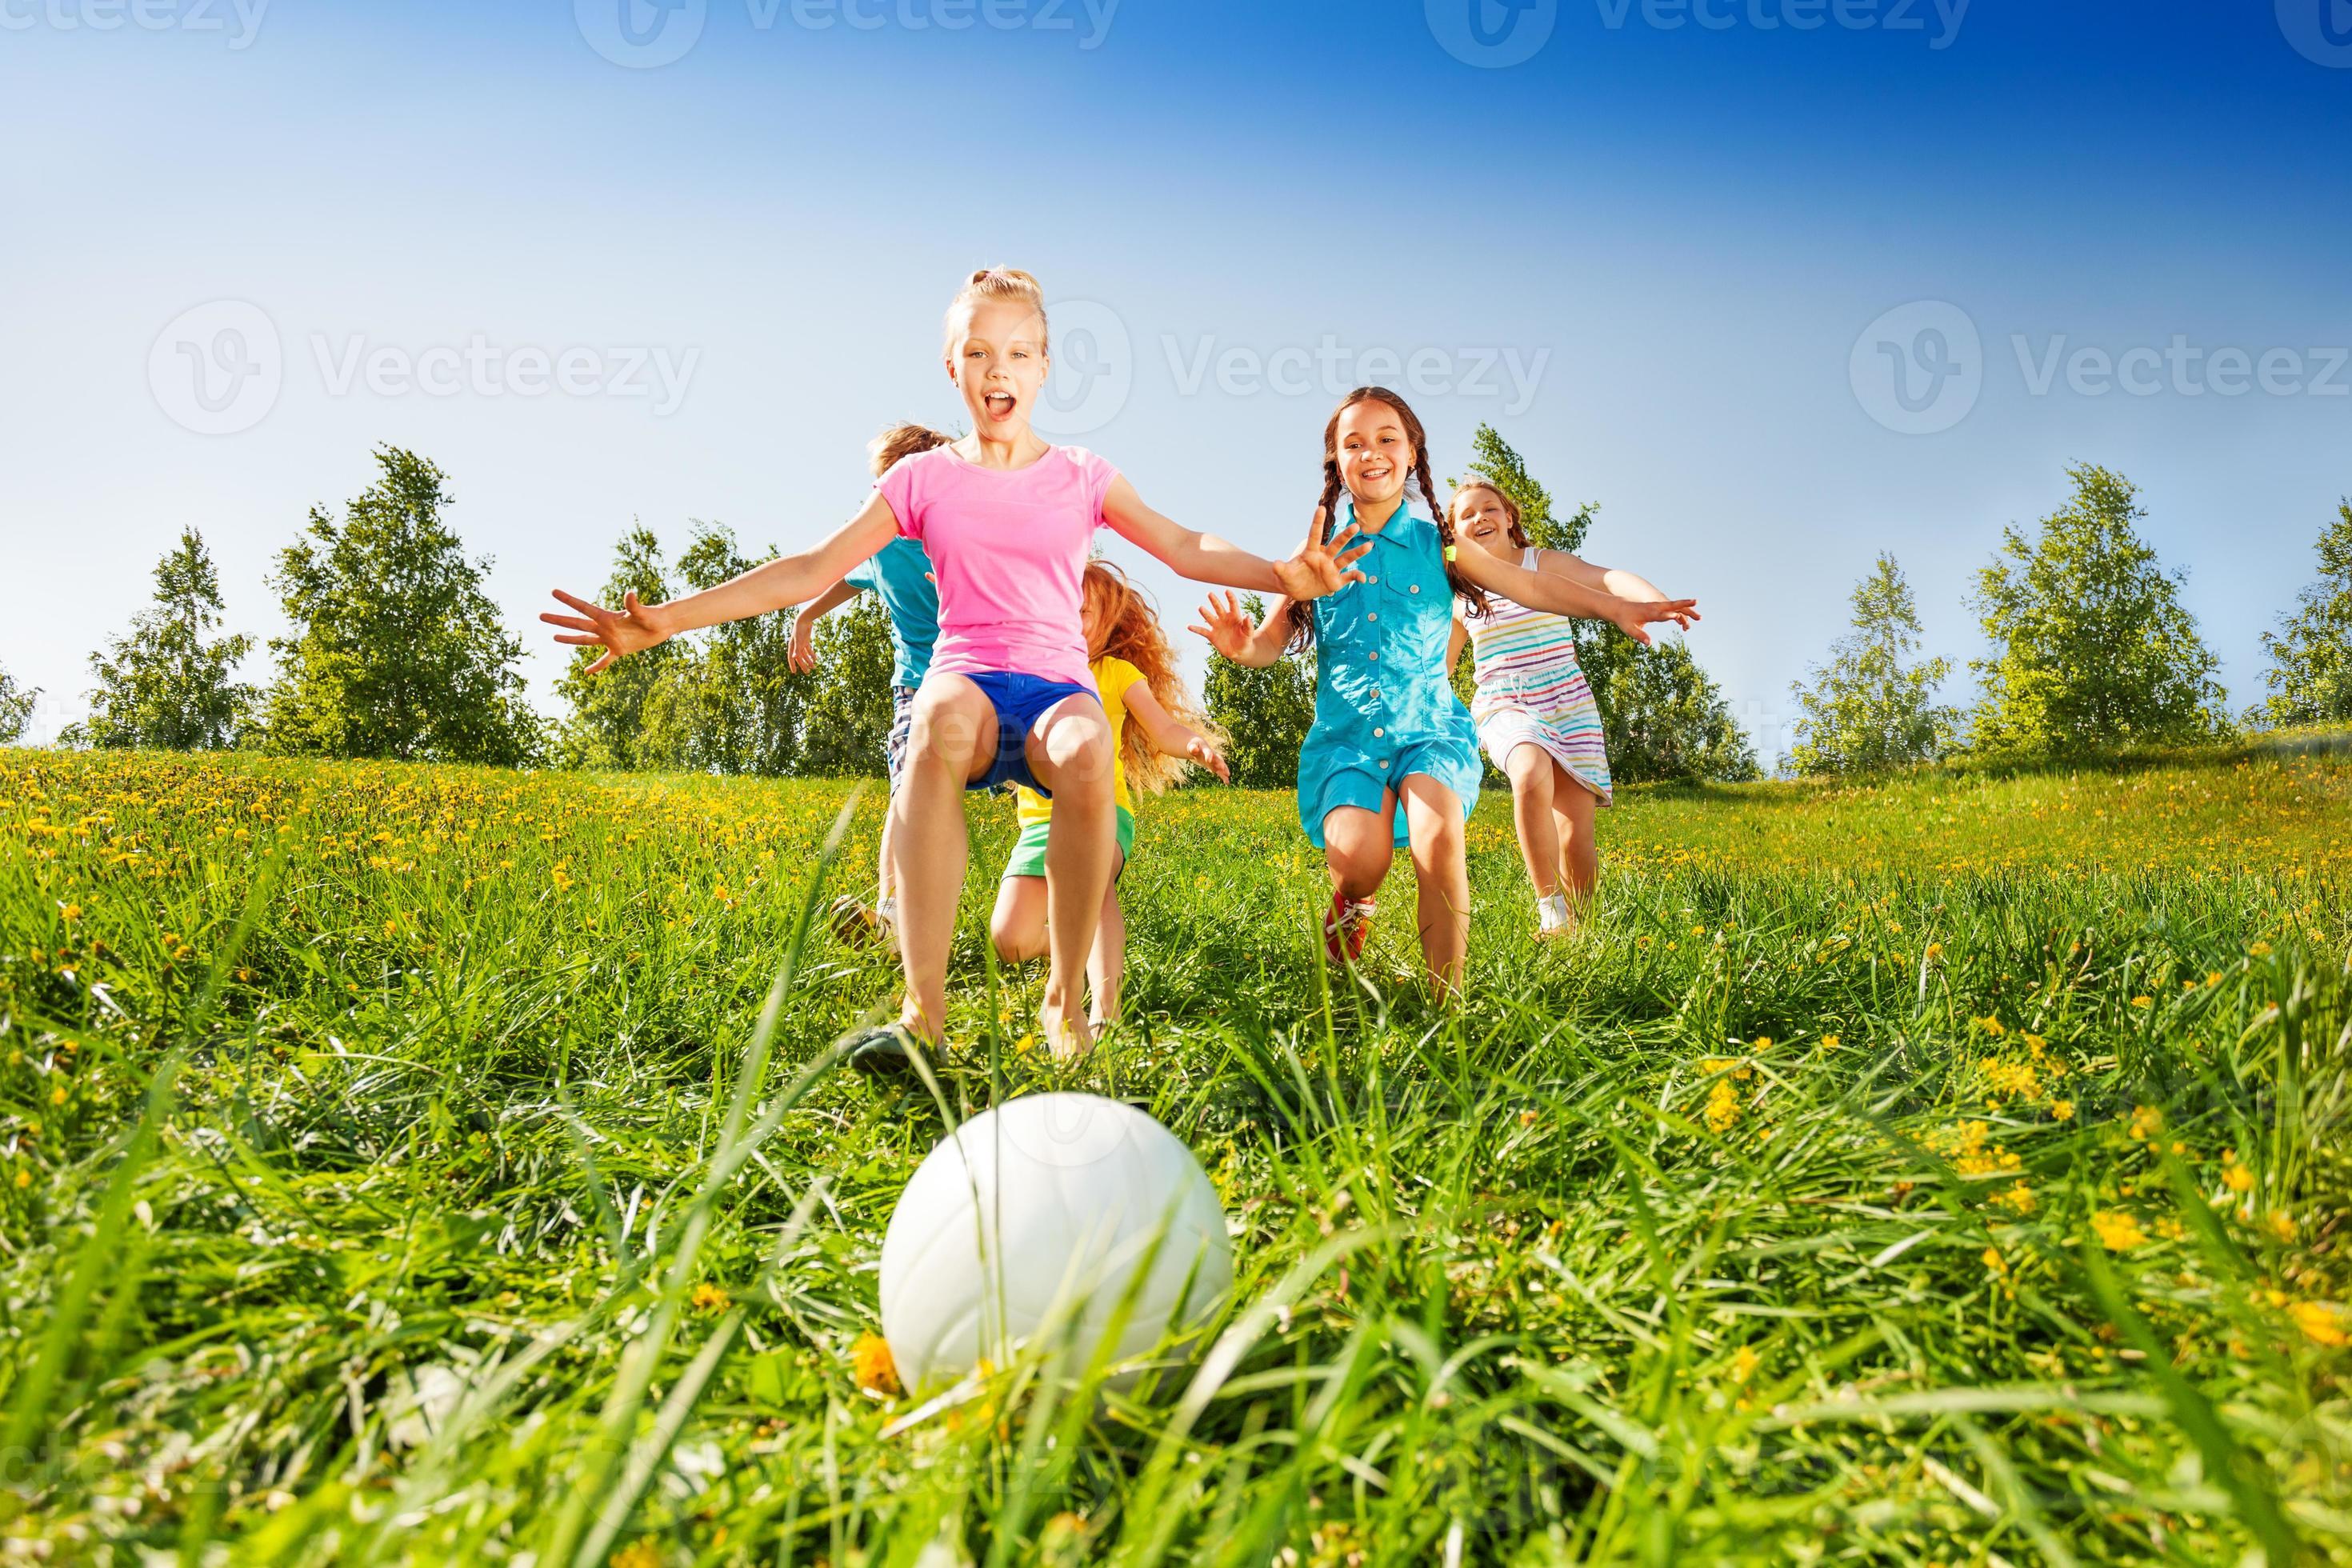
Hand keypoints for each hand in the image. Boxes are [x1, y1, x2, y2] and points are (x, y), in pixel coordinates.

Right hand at [542, 589, 671, 674]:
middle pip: (577, 624)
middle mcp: (605, 627)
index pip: (583, 608)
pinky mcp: (619, 650)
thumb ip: (634, 605)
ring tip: (553, 637)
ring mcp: (610, 639)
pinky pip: (605, 660)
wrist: (663, 625)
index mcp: (607, 617)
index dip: (568, 600)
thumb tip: (630, 593)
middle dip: (559, 620)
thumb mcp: (643, 612)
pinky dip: (597, 667)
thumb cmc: (654, 617)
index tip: (553, 592)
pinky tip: (586, 673)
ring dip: (570, 639)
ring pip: (585, 640)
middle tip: (541, 615)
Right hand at [788, 612, 817, 673]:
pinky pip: (808, 650)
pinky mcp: (806, 641)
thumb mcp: (799, 640)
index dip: (792, 665)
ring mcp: (801, 643)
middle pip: (799, 658)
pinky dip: (812, 654)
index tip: (794, 672)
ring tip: (814, 667)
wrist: (804, 620)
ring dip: (809, 661)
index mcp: (792, 646)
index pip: (791, 658)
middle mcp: (795, 646)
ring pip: (805, 655)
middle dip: (803, 665)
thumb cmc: (799, 630)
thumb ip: (797, 649)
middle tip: (808, 672)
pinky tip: (815, 659)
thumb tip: (794, 658)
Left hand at [1185, 735, 1230, 783]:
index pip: (1208, 752)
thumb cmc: (1195, 746)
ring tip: (1228, 775)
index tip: (1208, 760)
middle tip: (1222, 767)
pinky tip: (1227, 782)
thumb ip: (1192, 748)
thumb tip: (1194, 749)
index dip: (1208, 755)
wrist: (1200, 746)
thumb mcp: (1192, 746)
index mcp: (1206, 749)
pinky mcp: (1214, 766)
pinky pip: (1220, 771)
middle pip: (1218, 758)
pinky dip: (1223, 776)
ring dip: (1224, 770)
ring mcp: (1214, 760)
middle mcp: (1212, 755)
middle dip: (1220, 763)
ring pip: (1221, 765)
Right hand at [1187, 590, 1259, 660]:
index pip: (1232, 604)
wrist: (1239, 652)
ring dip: (1205, 613)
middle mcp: (1224, 618)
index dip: (1230, 597)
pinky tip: (1189, 626)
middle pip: (1218, 607)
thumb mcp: (1249, 633)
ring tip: (1200, 607)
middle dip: (1214, 601)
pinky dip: (1196, 629)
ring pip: (1209, 617)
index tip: (1227, 591)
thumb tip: (1247, 615)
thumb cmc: (1245, 640)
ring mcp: (1217, 626)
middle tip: (1210, 593)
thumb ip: (1248, 625)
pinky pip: (1202, 631)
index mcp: (1235, 616)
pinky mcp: (1211, 635)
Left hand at [1269, 506, 1372, 601]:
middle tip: (1355, 526)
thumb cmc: (1289, 578)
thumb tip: (1275, 564)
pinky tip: (1363, 578)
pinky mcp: (1336, 580)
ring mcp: (1331, 568)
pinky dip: (1356, 577)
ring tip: (1369, 545)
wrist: (1296, 589)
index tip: (1320, 508)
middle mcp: (1324, 558)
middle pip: (1336, 544)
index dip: (1317, 522)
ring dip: (1358, 552)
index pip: (1315, 535)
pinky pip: (1349, 577)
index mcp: (1310, 553)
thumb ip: (1281, 569)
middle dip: (1345, 536)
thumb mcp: (1283, 575)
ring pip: (1347, 558)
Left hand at [1609, 597, 1701, 646]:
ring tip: (1699, 617)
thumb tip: (1649, 644)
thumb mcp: (1629, 629)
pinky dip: (1680, 614)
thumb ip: (1639, 636)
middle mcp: (1655, 608)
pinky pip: (1672, 610)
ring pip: (1674, 606)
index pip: (1660, 614)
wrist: (1620, 608)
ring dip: (1686, 609)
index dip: (1668, 616)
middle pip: (1672, 605)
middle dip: (1684, 604)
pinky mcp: (1658, 608)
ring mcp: (1658, 607)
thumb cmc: (1624, 620)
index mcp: (1648, 613)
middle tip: (1696, 602)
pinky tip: (1686, 623)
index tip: (1677, 617)